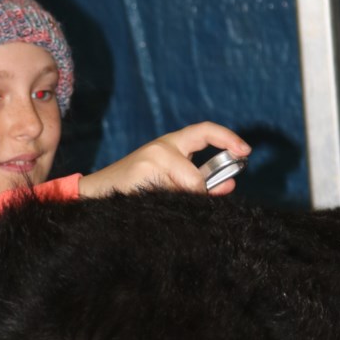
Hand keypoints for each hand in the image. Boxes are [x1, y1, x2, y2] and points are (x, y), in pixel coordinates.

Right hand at [78, 122, 250, 197]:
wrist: (94, 193)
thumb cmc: (135, 188)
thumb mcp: (170, 180)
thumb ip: (201, 182)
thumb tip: (231, 184)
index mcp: (170, 144)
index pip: (204, 131)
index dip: (228, 138)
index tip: (245, 151)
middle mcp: (161, 147)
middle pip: (195, 178)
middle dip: (194, 196)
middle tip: (185, 203)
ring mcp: (149, 160)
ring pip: (183, 190)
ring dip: (177, 203)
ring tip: (157, 203)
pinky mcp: (140, 175)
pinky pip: (168, 198)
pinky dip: (166, 207)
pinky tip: (152, 208)